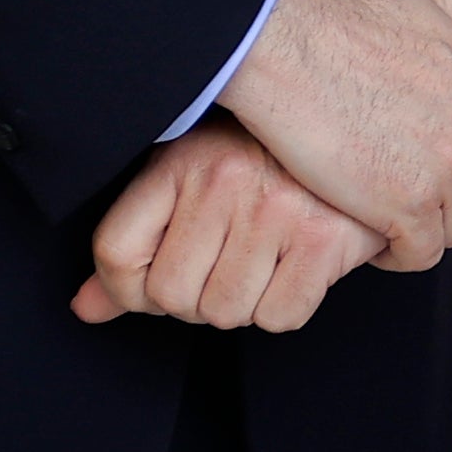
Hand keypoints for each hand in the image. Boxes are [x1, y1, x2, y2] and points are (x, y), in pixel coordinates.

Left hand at [77, 122, 380, 330]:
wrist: (366, 134)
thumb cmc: (267, 164)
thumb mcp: (191, 182)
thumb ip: (136, 247)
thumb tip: (85, 309)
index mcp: (184, 159)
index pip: (116, 253)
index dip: (126, 289)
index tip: (152, 284)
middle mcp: (226, 181)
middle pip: (171, 296)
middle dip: (193, 298)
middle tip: (223, 265)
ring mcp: (277, 211)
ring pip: (225, 312)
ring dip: (242, 303)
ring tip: (263, 261)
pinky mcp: (325, 240)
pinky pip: (279, 317)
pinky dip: (285, 307)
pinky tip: (296, 267)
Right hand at [218, 0, 451, 268]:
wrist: (282, 44)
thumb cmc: (341, 18)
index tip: (439, 159)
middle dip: (446, 194)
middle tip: (397, 188)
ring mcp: (448, 170)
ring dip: (421, 227)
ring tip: (380, 212)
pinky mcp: (409, 206)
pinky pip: (422, 253)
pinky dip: (397, 254)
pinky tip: (367, 234)